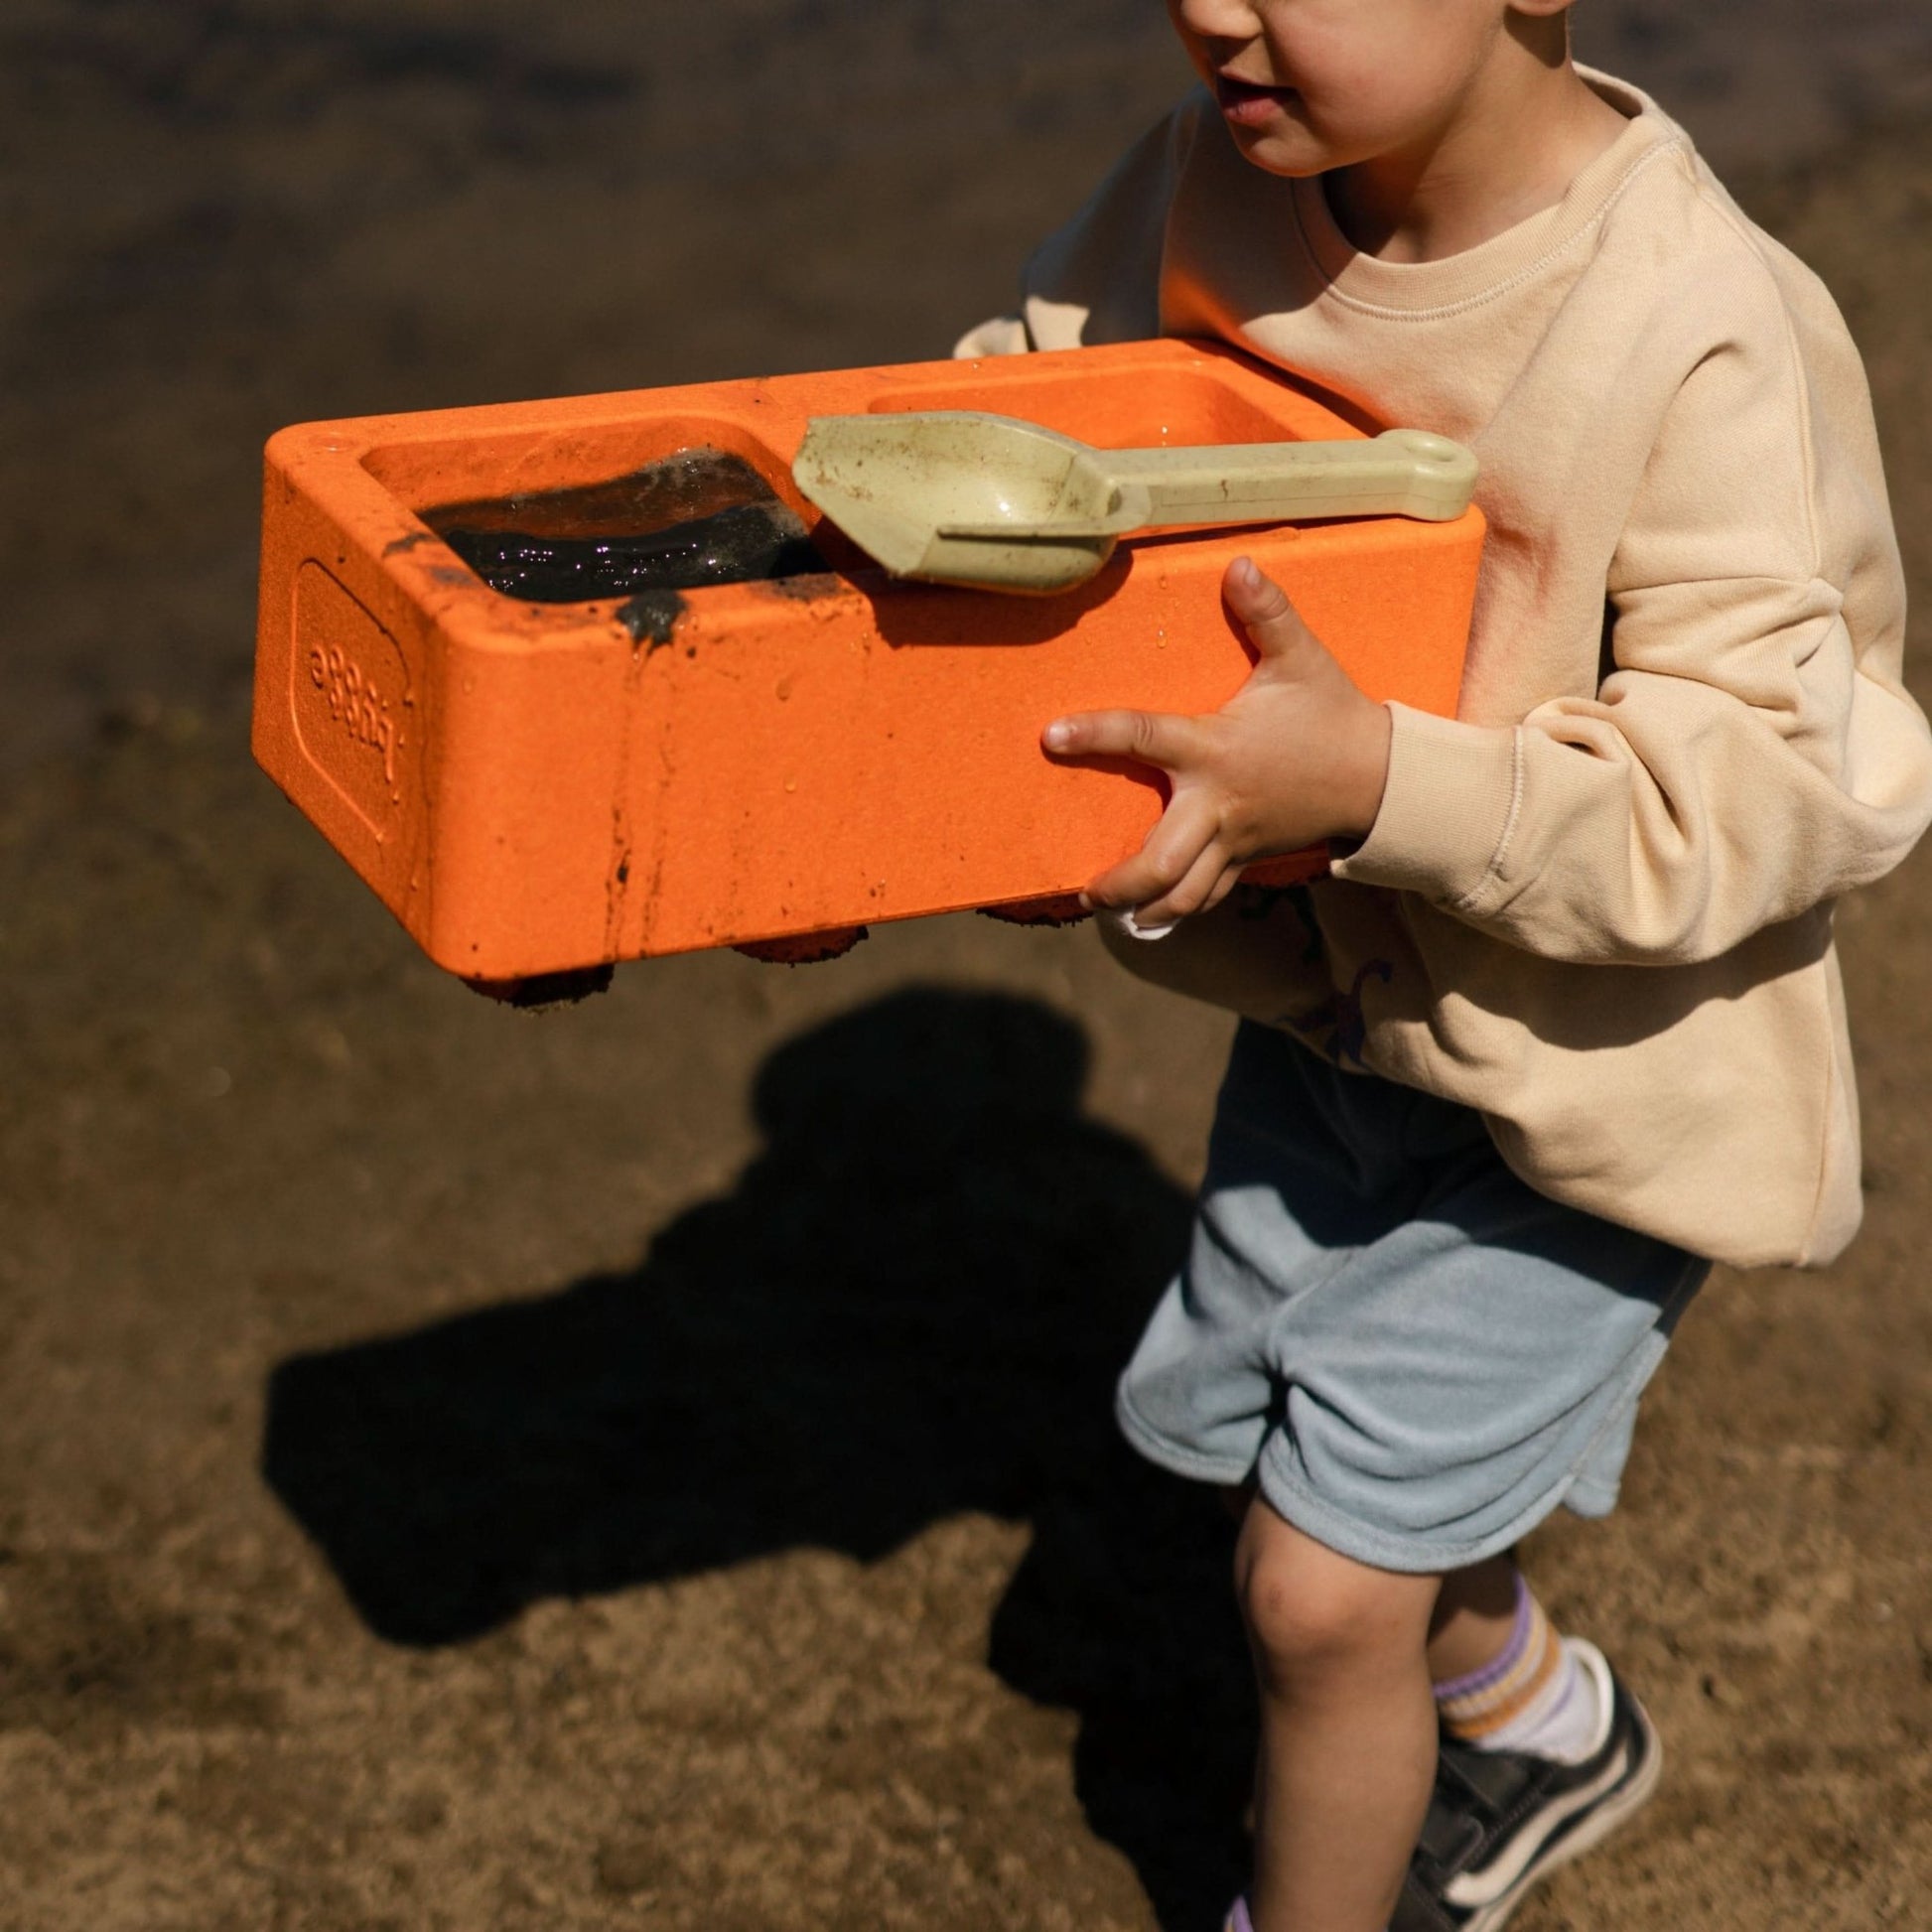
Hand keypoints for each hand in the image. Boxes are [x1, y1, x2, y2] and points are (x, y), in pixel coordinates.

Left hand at [1041, 557, 1391, 927]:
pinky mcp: (1248, 860)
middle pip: (1161, 862)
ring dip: (1144, 908)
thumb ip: (1267, 612)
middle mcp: (1218, 804)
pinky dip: (1178, 910)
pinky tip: (1151, 916)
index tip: (1052, 735)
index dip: (1096, 735)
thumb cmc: (1332, 715)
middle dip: (1119, 883)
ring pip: (1184, 893)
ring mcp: (1233, 840)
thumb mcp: (1302, 659)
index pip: (1145, 737)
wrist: (1382, 777)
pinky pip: (1209, 895)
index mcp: (1216, 749)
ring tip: (1105, 909)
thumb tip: (1239, 564)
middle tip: (1084, 888)